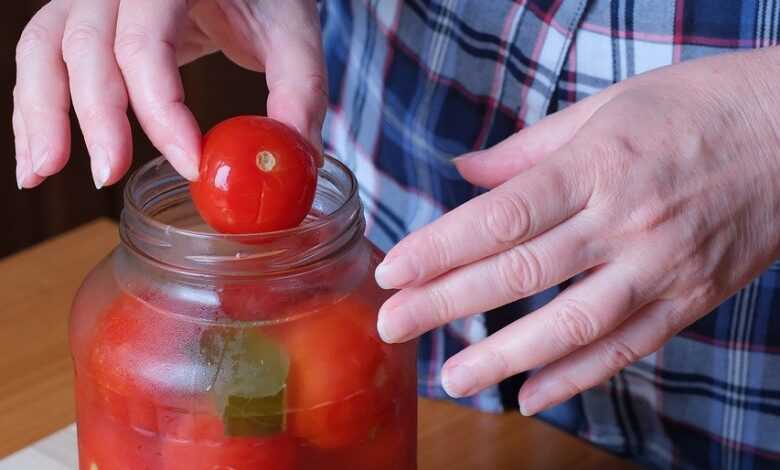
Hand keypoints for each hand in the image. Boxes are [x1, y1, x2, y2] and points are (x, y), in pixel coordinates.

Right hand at [13, 0, 325, 188]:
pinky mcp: (86, 20)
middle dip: (94, 118)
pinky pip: (45, 57)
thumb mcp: (292, 32)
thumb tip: (296, 162)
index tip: (192, 164)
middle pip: (85, 45)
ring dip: (41, 114)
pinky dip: (36, 107)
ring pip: (46, 48)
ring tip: (41, 173)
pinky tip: (39, 156)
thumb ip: (298, 91)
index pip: (146, 42)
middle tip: (108, 176)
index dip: (161, 110)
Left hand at [374, 47, 779, 414]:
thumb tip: (465, 171)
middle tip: (393, 325)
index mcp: (598, 165)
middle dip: (447, 303)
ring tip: (452, 377)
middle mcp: (625, 220)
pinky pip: (626, 347)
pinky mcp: (691, 298)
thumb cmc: (700, 106)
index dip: (440, 248)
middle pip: (520, 273)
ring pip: (570, 324)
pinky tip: (531, 395)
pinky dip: (577, 377)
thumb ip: (530, 148)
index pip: (501, 217)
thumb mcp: (609, 106)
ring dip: (504, 356)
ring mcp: (661, 266)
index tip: (393, 270)